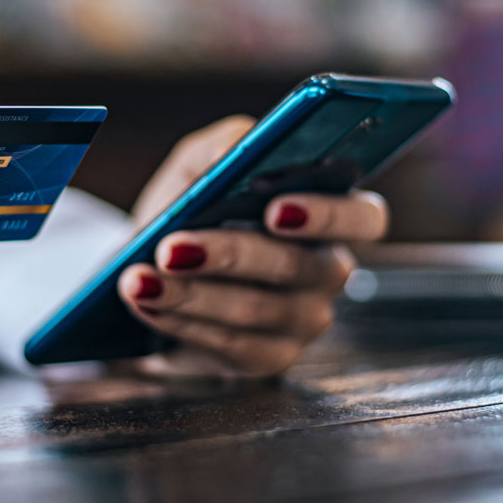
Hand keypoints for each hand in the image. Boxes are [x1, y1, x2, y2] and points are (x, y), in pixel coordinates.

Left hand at [118, 118, 388, 377]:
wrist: (146, 261)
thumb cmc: (189, 205)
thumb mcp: (199, 163)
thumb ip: (225, 145)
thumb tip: (237, 148)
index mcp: (328, 214)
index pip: (364, 217)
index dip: (327, 215)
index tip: (272, 208)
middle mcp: (327, 269)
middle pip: (299, 267)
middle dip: (229, 255)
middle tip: (171, 248)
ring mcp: (303, 319)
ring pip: (257, 310)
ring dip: (190, 294)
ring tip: (138, 279)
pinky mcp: (269, 357)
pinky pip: (233, 345)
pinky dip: (183, 322)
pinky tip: (147, 303)